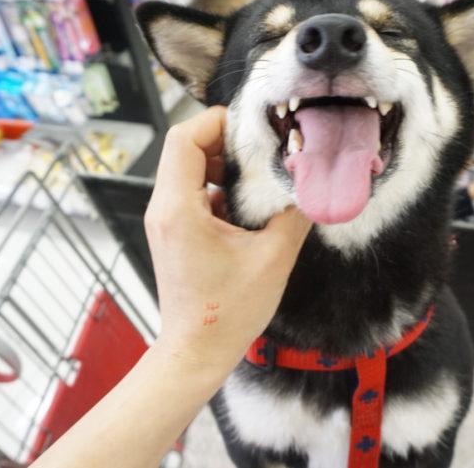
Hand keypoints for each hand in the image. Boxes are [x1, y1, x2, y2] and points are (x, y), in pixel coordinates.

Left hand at [145, 106, 311, 372]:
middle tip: (260, 149)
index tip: (250, 128)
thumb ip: (293, 214)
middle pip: (184, 149)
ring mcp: (165, 222)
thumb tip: (310, 184)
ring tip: (257, 176)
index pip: (184, 138)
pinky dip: (217, 189)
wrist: (196, 352)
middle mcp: (163, 209)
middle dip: (223, 141)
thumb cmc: (227, 312)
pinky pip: (190, 194)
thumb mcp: (273, 258)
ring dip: (220, 165)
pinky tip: (247, 206)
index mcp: (179, 208)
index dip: (216, 122)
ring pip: (186, 170)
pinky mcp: (173, 234)